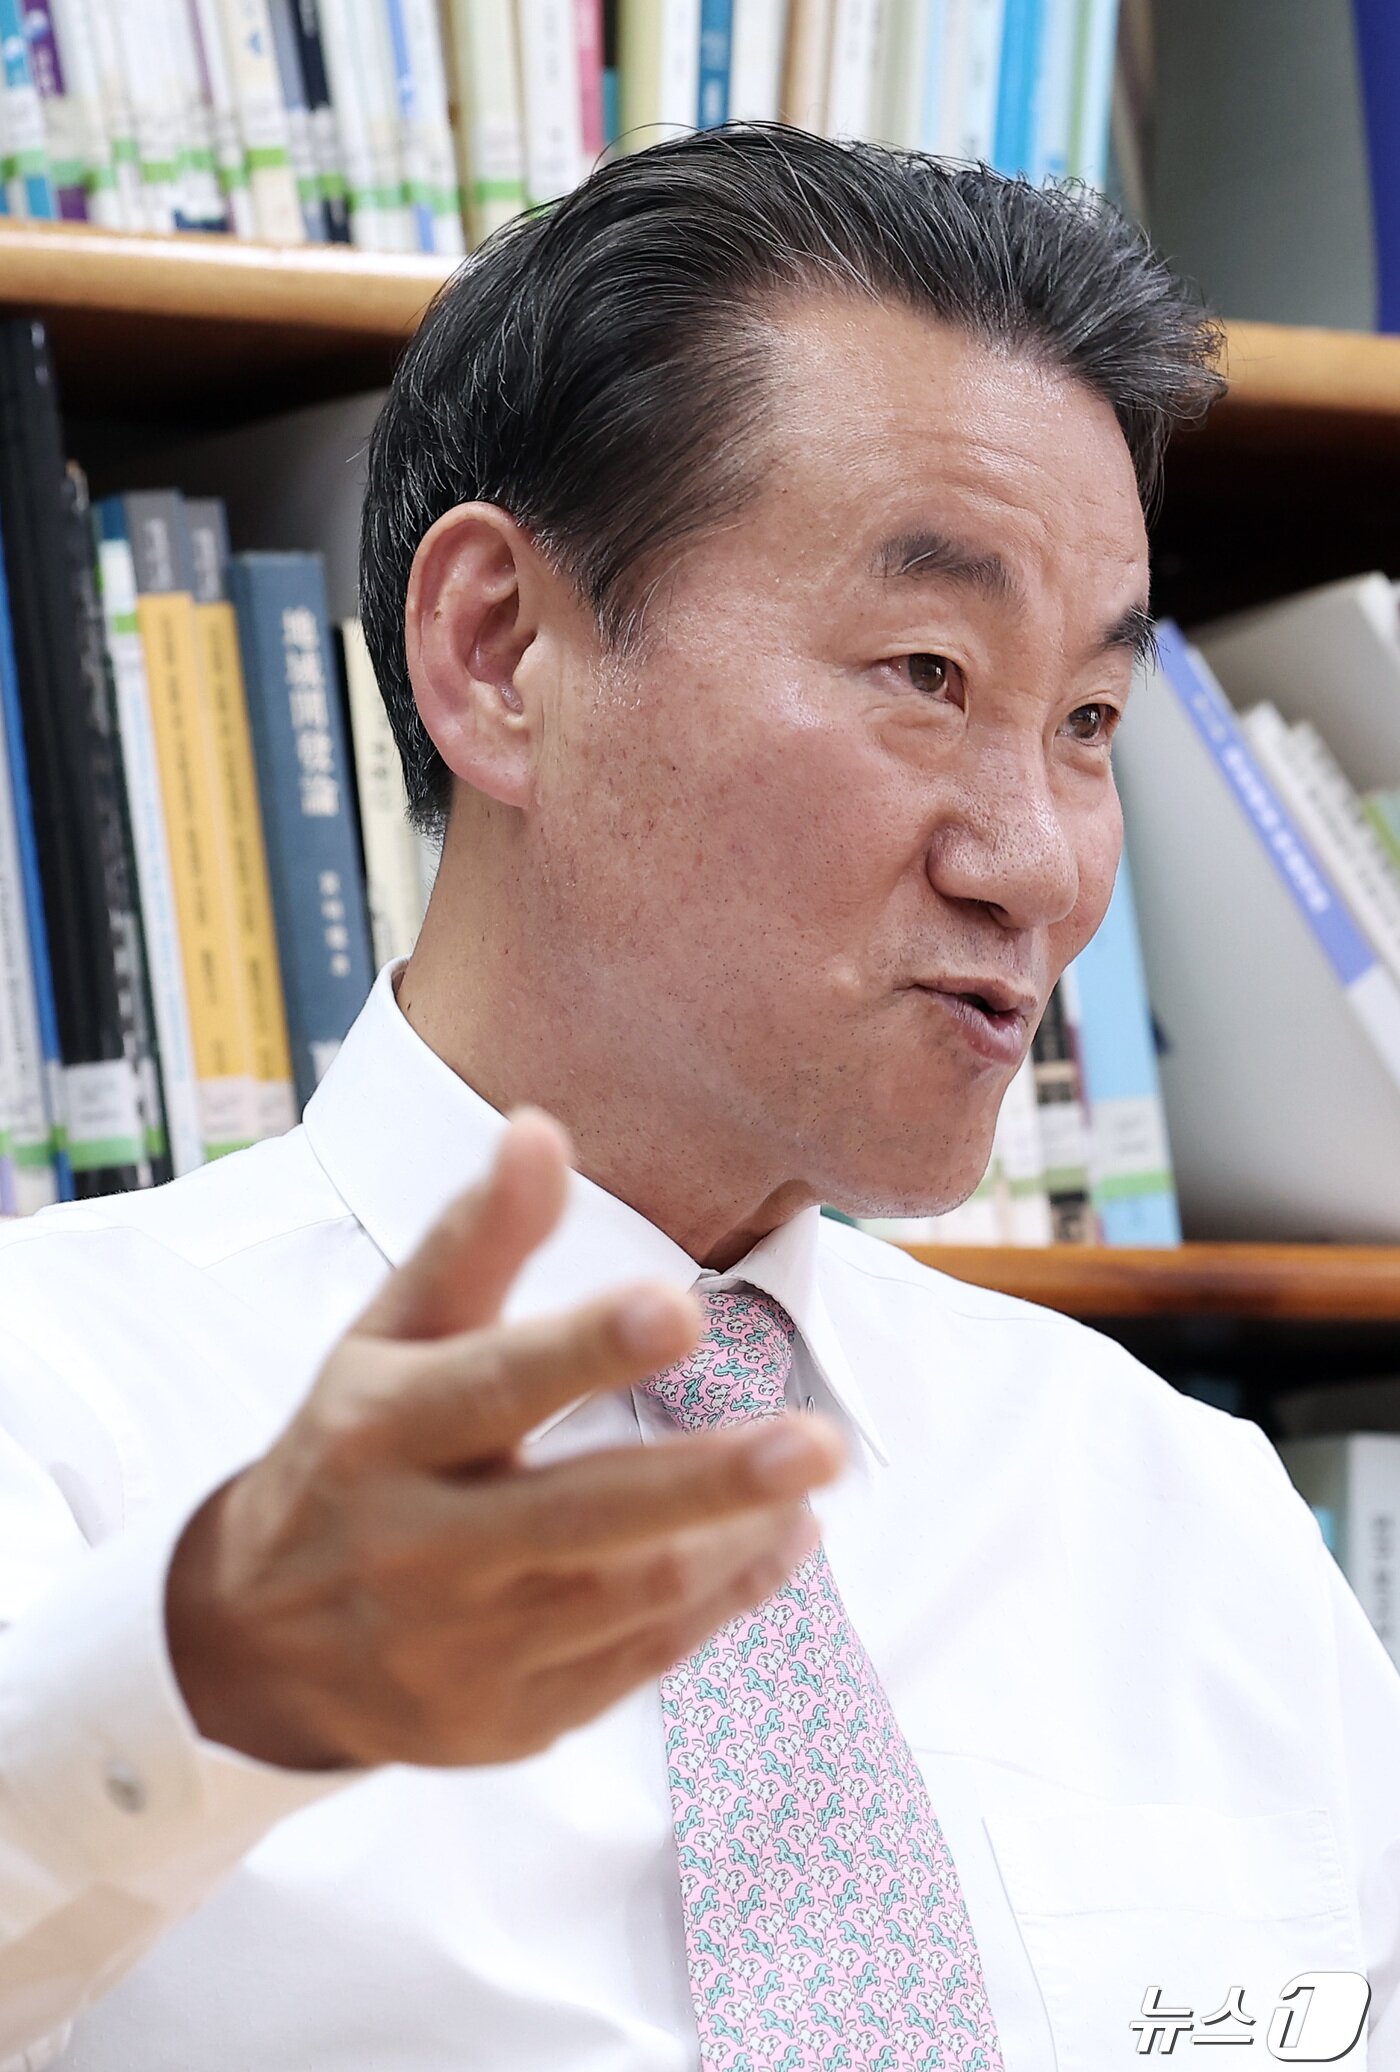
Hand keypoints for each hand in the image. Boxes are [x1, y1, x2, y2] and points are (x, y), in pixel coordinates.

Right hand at [165, 1109, 844, 1770]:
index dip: (583, 1350)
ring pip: (624, 1602)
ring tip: (810, 1477)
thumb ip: (474, 1240)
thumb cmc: (350, 1454)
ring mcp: (463, 1649)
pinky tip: (778, 1543)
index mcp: (382, 1432)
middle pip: (579, 1519)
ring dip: (734, 1539)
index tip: (677, 1308)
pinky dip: (721, 1605)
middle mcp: (418, 1547)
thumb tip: (541, 1127)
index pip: (491, 1385)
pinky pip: (635, 1665)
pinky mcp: (508, 1721)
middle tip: (817, 1442)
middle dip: (708, 1481)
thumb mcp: (388, 1338)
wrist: (260, 1641)